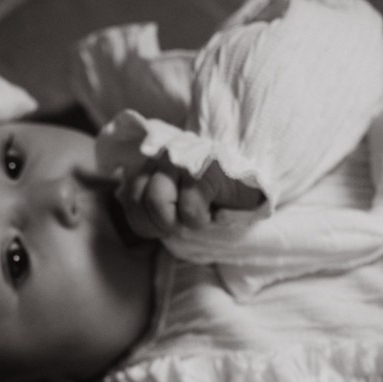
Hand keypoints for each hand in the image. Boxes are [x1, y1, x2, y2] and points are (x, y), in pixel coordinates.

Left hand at [115, 156, 262, 242]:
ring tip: (196, 216)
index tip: (166, 225)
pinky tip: (213, 211)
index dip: (144, 221)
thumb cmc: (214, 194)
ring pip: (156, 200)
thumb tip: (137, 213)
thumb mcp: (177, 198)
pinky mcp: (206, 173)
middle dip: (157, 223)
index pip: (129, 198)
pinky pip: (188, 209)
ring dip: (176, 221)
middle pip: (138, 198)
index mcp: (153, 163)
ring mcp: (184, 161)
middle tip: (181, 223)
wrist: (253, 181)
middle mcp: (164, 156)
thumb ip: (151, 201)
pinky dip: (200, 220)